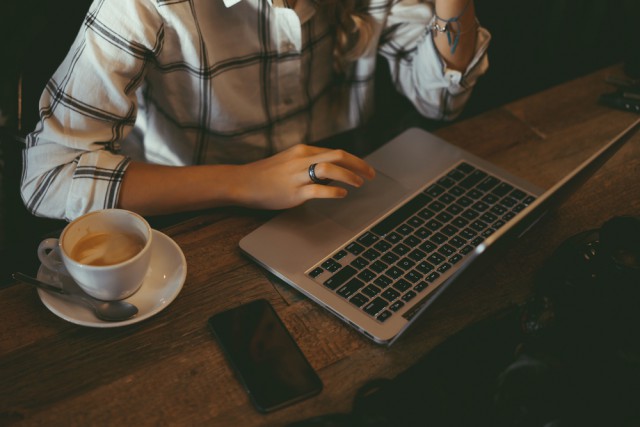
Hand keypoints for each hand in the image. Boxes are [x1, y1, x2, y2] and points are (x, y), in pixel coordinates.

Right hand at [232, 144, 375, 209]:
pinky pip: (318, 189)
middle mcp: (302, 159)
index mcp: (303, 151)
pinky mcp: (293, 191)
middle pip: (338, 155)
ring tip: (359, 183)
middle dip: (359, 165)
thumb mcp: (290, 162)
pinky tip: (342, 194)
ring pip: (330, 169)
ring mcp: (297, 175)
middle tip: (371, 175)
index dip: (354, 160)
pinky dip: (334, 191)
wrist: (243, 182)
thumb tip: (333, 174)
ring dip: (349, 175)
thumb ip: (310, 165)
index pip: (336, 152)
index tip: (365, 168)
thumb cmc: (266, 175)